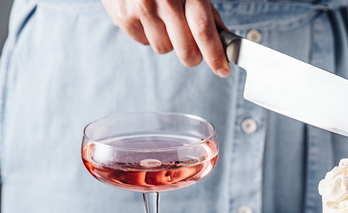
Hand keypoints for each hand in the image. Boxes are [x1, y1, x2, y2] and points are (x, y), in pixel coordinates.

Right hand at [101, 0, 229, 75]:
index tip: (222, 70)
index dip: (214, 55)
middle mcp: (165, 0)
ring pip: (164, 48)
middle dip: (193, 57)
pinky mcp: (123, 16)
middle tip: (194, 53)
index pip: (203, 30)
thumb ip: (206, 12)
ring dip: (167, 41)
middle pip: (186, 49)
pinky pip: (143, 42)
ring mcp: (142, 8)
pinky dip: (148, 34)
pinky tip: (146, 17)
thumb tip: (223, 39)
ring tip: (162, 20)